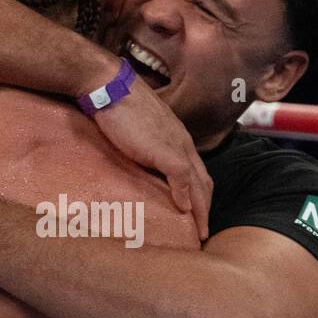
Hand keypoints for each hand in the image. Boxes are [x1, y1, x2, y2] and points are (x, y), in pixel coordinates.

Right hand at [93, 84, 212, 239]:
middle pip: (203, 181)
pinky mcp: (164, 149)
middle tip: (203, 232)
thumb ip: (146, 147)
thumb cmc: (120, 104)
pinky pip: (181, 177)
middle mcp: (183, 143)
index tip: (197, 214)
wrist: (111, 86)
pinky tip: (183, 212)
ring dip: (201, 209)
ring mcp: (176, 146)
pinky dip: (185, 197)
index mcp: (177, 138)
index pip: (197, 172)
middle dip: (205, 208)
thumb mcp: (139, 131)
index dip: (199, 194)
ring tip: (200, 231)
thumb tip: (141, 162)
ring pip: (198, 183)